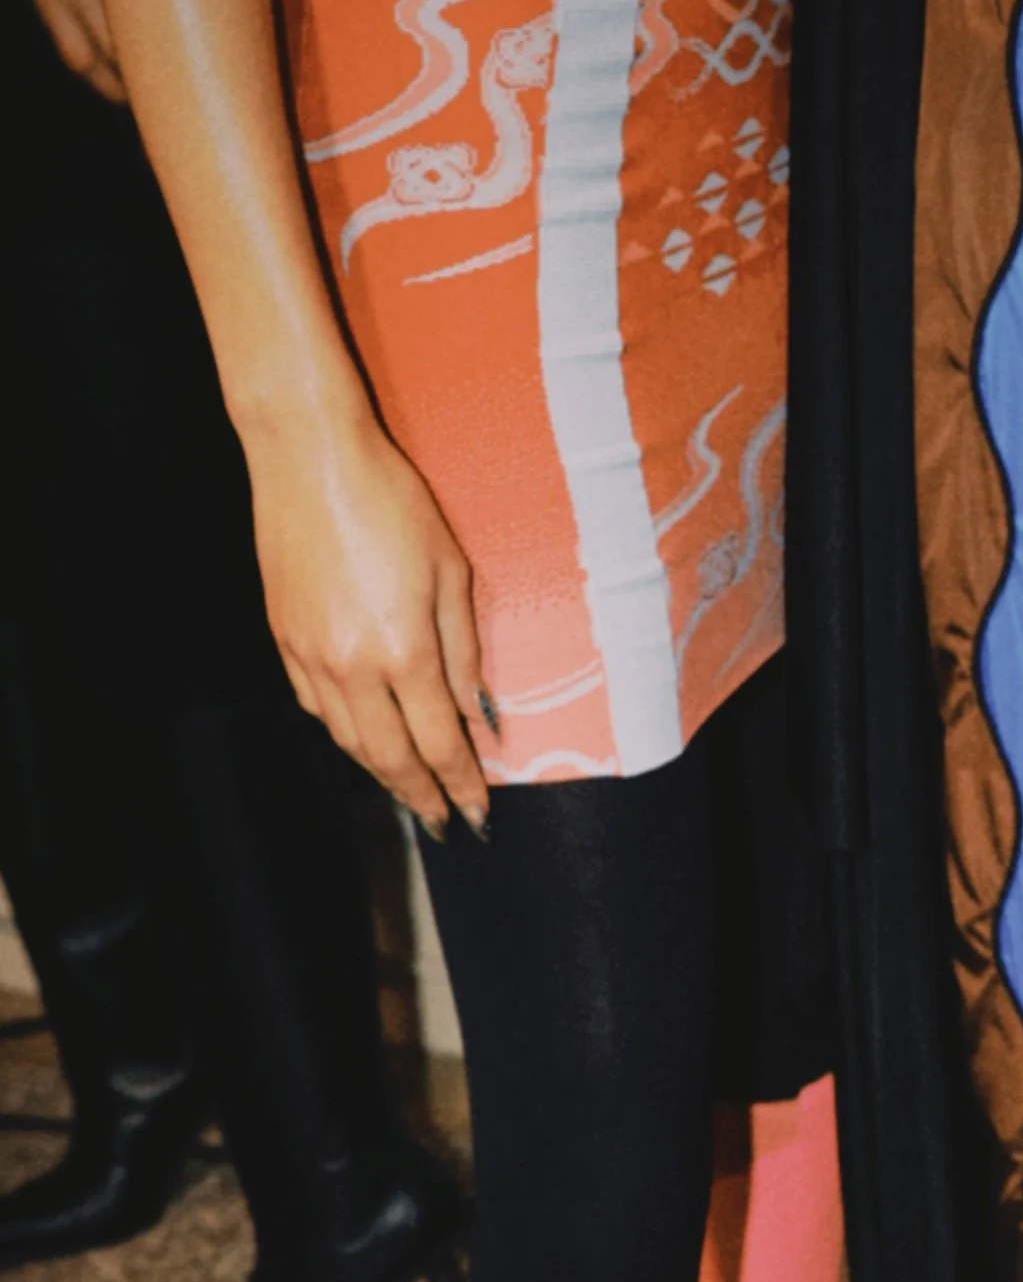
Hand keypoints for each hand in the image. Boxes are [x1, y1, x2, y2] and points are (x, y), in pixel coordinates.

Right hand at [245, 399, 493, 836]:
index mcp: (404, 652)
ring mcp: (310, 657)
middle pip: (390, 757)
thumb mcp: (451, 574)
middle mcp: (352, 667)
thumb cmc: (392, 503)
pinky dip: (344, 734)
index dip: (462, 785)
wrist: (308, 458)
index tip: (478, 814)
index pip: (440, 743)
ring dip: (382, 773)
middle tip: (442, 823)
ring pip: (348, 740)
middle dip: (420, 796)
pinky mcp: (283, 639)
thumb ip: (464, 655)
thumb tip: (481, 717)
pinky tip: (363, 739)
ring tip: (409, 791)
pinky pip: (317, 707)